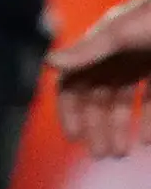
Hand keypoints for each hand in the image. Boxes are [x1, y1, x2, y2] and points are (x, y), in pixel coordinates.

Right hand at [56, 0, 150, 157]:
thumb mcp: (121, 34)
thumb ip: (88, 51)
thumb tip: (48, 62)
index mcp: (100, 46)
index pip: (74, 82)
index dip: (70, 110)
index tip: (75, 137)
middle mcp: (118, 58)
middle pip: (98, 98)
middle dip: (98, 127)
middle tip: (102, 154)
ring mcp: (143, 66)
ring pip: (125, 103)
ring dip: (120, 128)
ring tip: (121, 152)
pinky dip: (148, 122)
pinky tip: (146, 140)